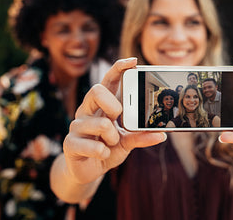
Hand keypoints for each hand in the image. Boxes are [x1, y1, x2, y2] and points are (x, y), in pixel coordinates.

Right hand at [62, 58, 165, 184]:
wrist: (89, 170)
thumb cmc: (108, 148)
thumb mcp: (127, 141)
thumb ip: (141, 136)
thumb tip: (162, 134)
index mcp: (101, 105)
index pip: (108, 80)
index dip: (119, 68)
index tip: (133, 61)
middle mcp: (87, 110)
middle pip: (96, 90)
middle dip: (113, 104)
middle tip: (118, 117)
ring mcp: (76, 126)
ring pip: (100, 123)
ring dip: (112, 137)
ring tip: (111, 144)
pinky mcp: (70, 143)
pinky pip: (91, 146)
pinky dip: (102, 152)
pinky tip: (102, 154)